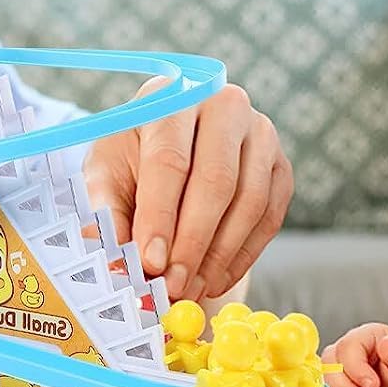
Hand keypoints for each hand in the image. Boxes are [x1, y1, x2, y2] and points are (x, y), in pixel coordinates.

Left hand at [84, 79, 291, 302]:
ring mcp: (261, 134)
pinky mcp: (281, 165)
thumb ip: (106, 213)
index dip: (160, 216)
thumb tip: (114, 263)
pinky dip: (242, 256)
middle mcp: (224, 106)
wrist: (175, 143)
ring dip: (218, 257)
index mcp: (173, 97)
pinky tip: (214, 279)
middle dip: (192, 243)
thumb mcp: (107, 172)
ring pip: (248, 203)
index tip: (150, 262)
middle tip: (172, 286)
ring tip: (190, 289)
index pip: (170, 159)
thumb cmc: (135, 155)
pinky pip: (269, 218)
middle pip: (216, 181)